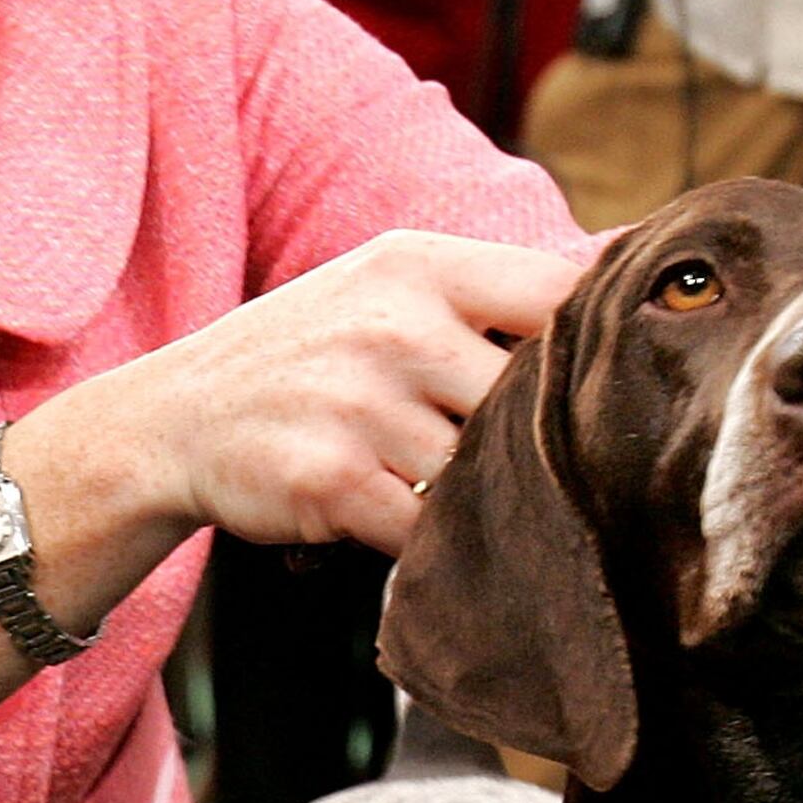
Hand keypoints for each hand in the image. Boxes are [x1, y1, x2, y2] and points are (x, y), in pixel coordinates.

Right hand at [104, 230, 584, 558]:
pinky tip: (414, 527)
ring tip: (459, 495)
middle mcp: (395, 326)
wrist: (174, 419)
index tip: (610, 384)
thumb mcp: (386, 283)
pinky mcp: (334, 483)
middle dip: (538, 441)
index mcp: (420, 266)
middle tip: (541, 467)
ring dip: (481, 496)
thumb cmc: (307, 353)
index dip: (598, 348)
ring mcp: (362, 405)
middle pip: (530, 399)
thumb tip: (627, 261)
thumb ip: (495, 286)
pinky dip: (434, 541)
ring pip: (483, 472)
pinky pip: (428, 529)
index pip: (560, 295)